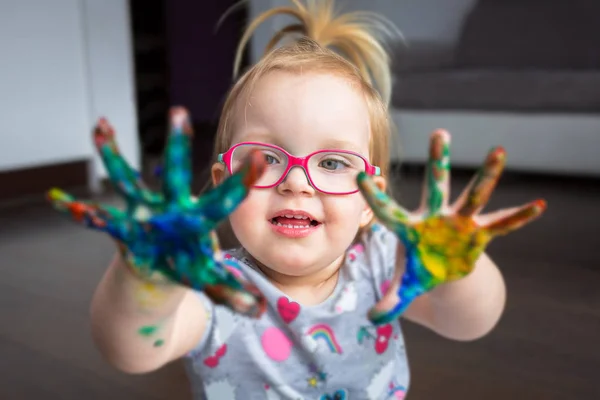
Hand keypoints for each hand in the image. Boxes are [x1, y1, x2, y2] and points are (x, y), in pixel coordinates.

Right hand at [47, 107, 267, 317]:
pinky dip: (80, 213)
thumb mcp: (208, 278)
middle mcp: (171, 207)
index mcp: (199, 219)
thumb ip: (229, 291)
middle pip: (174, 175)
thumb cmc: (188, 266)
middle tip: (179, 112)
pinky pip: (100, 219)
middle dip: (177, 146)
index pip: (223, 197)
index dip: (240, 182)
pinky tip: (58, 201)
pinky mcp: (123, 226)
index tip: (260, 159)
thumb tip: (256, 312)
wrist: (159, 273)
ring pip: (128, 180)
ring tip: (99, 126)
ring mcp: (144, 213)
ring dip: (113, 156)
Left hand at [357, 129, 546, 324]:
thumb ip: (391, 301)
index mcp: (410, 228)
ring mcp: (460, 222)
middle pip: (436, 186)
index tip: (362, 175)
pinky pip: (502, 223)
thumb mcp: (406, 286)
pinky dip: (519, 217)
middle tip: (440, 132)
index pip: (389, 211)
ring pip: (474, 194)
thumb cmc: (421, 269)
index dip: (376, 196)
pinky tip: (539, 206)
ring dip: (487, 175)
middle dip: (438, 160)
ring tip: (499, 150)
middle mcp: (435, 217)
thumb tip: (370, 320)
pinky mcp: (480, 232)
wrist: (444, 269)